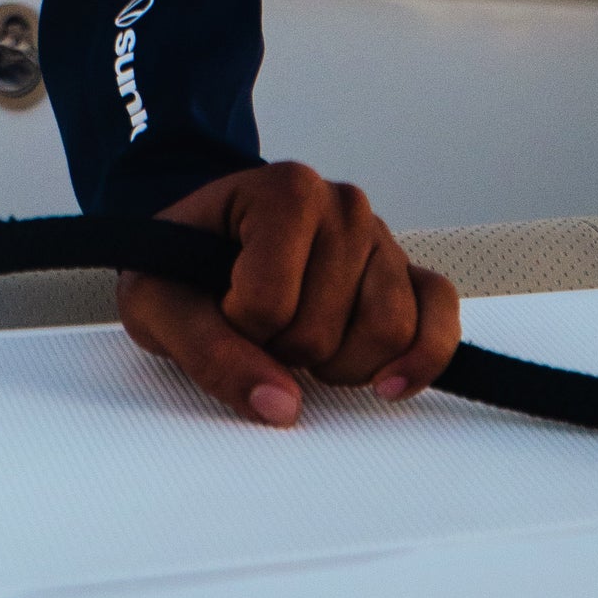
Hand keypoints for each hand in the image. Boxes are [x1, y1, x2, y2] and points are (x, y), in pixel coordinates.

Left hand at [117, 161, 459, 425]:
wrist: (200, 244)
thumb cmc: (180, 267)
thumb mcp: (158, 302)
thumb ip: (207, 350)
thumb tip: (280, 407)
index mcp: (284, 190)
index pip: (268, 302)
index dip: (237, 327)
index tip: (218, 304)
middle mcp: (343, 204)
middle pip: (326, 326)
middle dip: (285, 351)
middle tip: (259, 329)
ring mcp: (381, 239)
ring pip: (387, 333)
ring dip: (338, 364)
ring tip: (301, 342)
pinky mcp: (407, 275)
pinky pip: (439, 321)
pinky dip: (421, 361)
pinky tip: (387, 385)